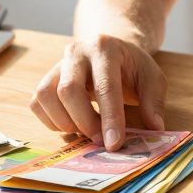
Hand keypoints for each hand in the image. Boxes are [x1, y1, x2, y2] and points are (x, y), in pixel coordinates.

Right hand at [30, 34, 166, 150]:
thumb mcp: (152, 77)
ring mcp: (57, 64)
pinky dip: (52, 121)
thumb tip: (155, 129)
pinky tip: (72, 125)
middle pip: (68, 90)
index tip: (114, 144)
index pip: (105, 86)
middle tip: (100, 141)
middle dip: (84, 122)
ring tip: (86, 132)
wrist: (109, 50)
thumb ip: (154, 101)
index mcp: (105, 48)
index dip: (109, 117)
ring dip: (65, 122)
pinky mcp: (45, 79)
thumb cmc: (131, 67)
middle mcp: (76, 52)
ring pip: (46, 96)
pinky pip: (37, 103)